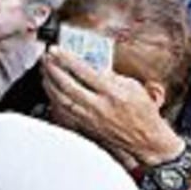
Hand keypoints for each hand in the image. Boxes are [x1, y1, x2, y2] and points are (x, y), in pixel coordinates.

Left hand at [41, 46, 182, 166]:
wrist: (145, 140)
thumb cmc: (143, 113)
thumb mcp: (132, 86)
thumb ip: (111, 75)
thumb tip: (92, 64)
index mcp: (112, 93)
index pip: (83, 71)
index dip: (66, 58)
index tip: (56, 49)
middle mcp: (98, 106)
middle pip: (67, 85)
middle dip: (53, 69)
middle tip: (45, 57)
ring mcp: (90, 118)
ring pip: (61, 99)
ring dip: (49, 83)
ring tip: (45, 70)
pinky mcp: (85, 126)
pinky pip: (63, 111)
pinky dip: (54, 99)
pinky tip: (50, 90)